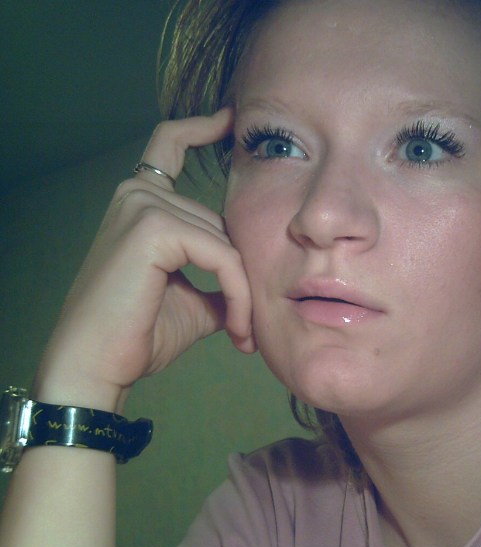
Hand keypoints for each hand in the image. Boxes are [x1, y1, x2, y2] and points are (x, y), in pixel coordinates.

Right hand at [33, 108, 254, 413]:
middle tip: (246, 324)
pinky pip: (222, 256)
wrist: (97, 366)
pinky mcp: (152, 227)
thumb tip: (254, 277)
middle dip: (242, 275)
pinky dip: (238, 293)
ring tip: (241, 332)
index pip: (170, 145)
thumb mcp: (193, 298)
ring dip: (243, 293)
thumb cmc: (140, 334)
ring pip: (227, 242)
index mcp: (141, 203)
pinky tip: (236, 328)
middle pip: (222, 221)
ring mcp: (142, 206)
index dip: (201, 126)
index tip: (231, 116)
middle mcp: (138, 195)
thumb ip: (219, 274)